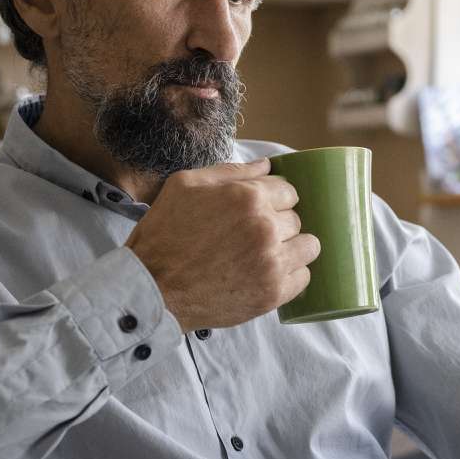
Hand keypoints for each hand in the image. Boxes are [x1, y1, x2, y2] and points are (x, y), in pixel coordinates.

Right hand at [126, 158, 320, 331]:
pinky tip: (266, 275)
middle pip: (296, 219)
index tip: (258, 212)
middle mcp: (265, 227)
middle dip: (279, 224)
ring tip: (266, 256)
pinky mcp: (272, 294)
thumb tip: (267, 165)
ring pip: (308, 247)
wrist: (151, 289)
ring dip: (291, 249)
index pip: (289, 190)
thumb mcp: (185, 186)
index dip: (273, 199)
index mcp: (247, 197)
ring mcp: (272, 263)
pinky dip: (289, 277)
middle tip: (252, 236)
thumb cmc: (163, 235)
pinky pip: (303, 278)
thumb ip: (231, 172)